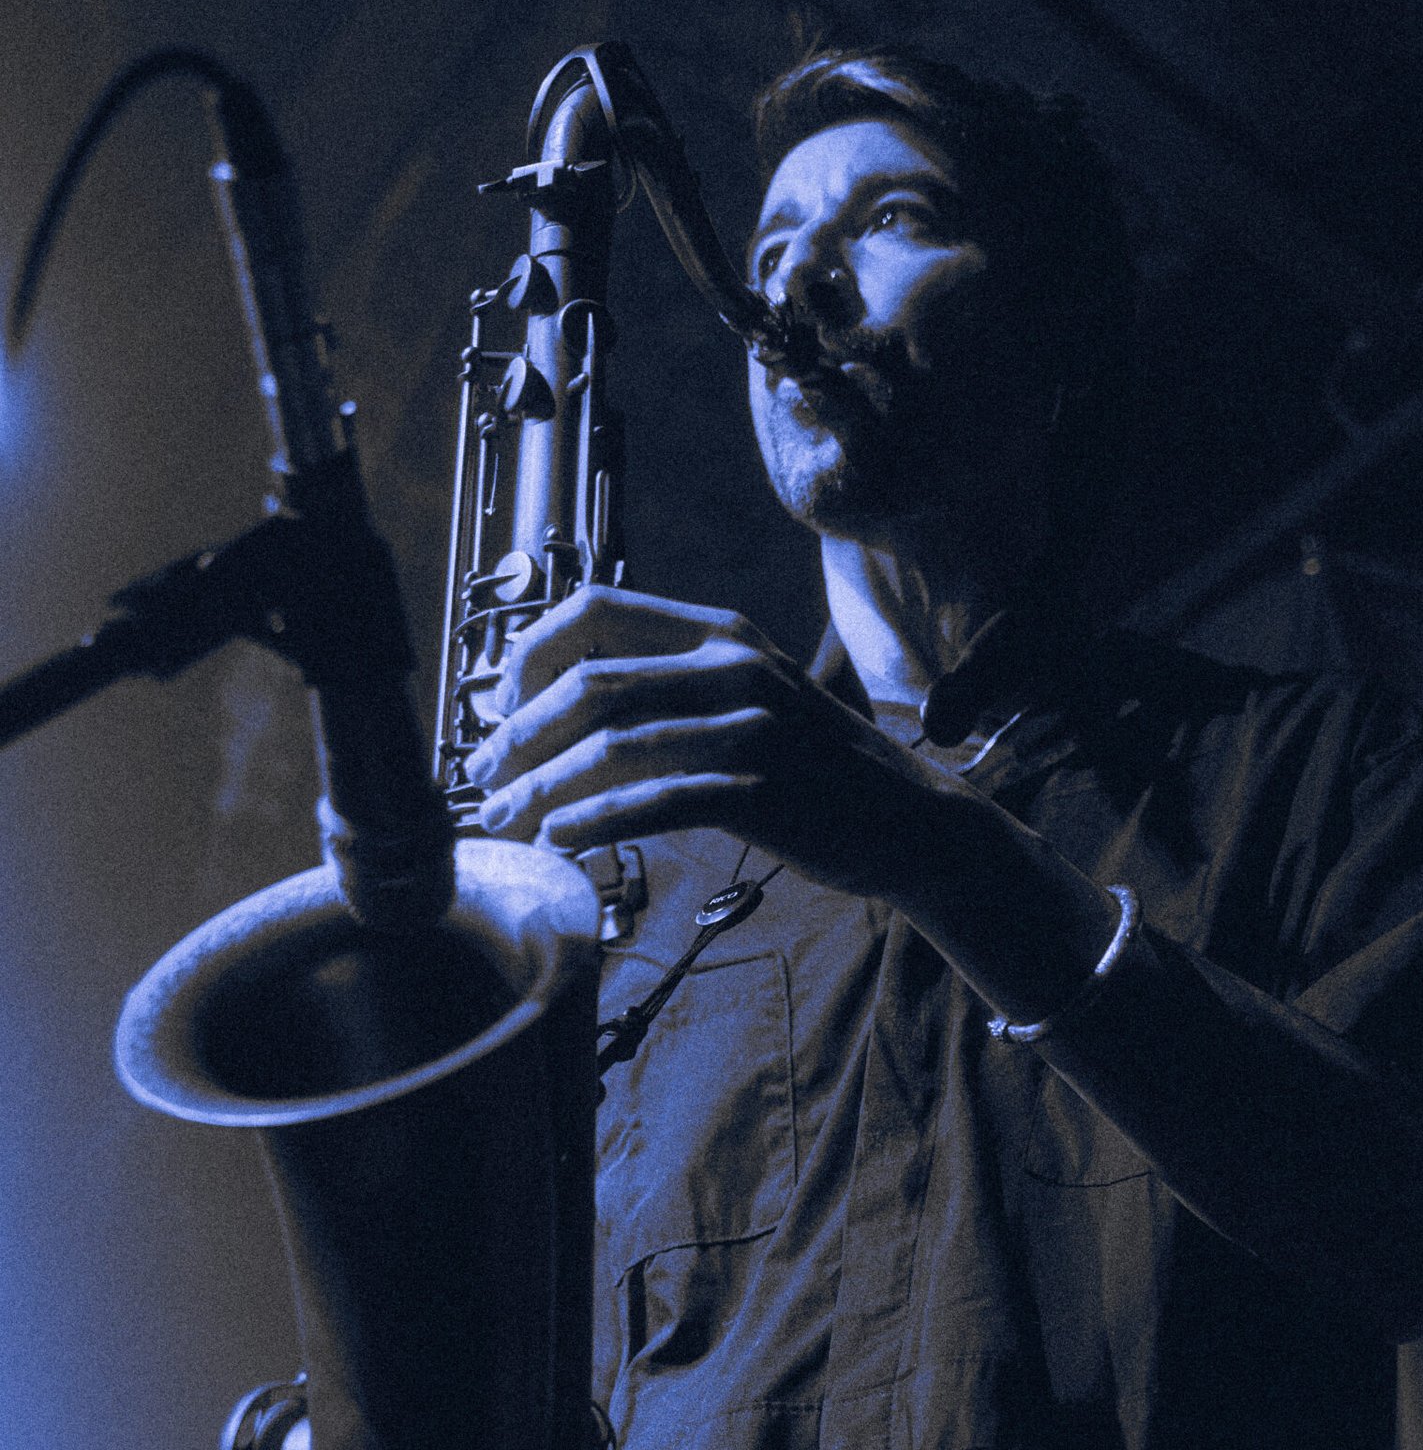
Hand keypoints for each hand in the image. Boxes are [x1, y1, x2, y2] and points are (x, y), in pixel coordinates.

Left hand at [464, 582, 938, 899]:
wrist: (911, 821)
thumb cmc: (815, 769)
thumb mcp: (747, 698)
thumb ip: (671, 689)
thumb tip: (566, 711)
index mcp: (719, 630)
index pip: (593, 609)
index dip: (528, 655)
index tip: (501, 708)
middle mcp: (732, 665)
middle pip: (589, 683)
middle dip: (518, 735)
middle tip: (484, 777)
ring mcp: (751, 727)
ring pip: (612, 747)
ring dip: (542, 788)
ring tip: (506, 819)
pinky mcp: (763, 793)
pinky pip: (656, 802)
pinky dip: (595, 822)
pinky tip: (562, 839)